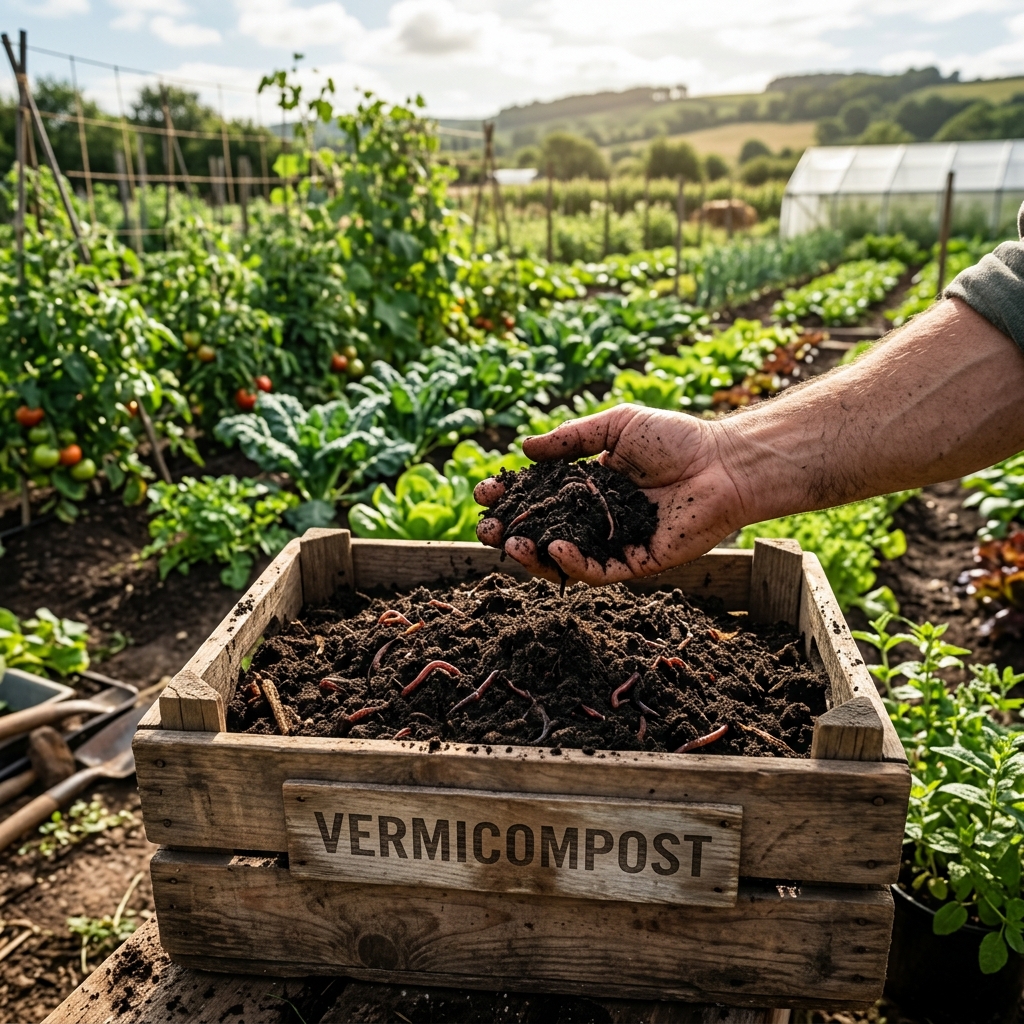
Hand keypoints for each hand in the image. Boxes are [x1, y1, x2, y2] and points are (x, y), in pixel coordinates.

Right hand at [474, 405, 751, 584]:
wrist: (722, 463)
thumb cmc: (675, 439)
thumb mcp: (615, 426)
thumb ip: (571, 439)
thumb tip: (525, 447)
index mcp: (587, 488)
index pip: (538, 498)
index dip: (509, 497)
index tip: (485, 492)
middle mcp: (597, 519)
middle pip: (543, 533)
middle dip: (510, 532)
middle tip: (488, 528)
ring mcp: (615, 543)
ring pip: (564, 560)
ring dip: (533, 556)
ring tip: (514, 543)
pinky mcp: (637, 563)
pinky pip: (598, 571)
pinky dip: (573, 563)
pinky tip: (556, 549)